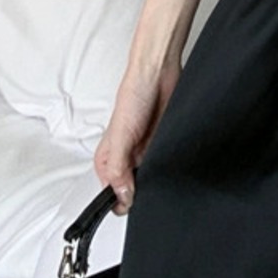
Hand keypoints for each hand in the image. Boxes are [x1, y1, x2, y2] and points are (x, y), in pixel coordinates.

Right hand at [93, 60, 180, 213]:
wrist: (159, 75)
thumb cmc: (133, 95)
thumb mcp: (120, 137)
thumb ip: (119, 169)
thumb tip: (122, 196)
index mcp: (107, 160)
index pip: (110, 194)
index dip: (120, 201)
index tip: (132, 202)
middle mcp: (125, 158)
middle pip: (130, 191)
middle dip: (140, 192)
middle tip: (149, 183)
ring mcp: (144, 153)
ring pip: (149, 179)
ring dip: (155, 178)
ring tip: (158, 166)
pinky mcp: (161, 146)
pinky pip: (165, 165)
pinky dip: (168, 166)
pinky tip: (170, 161)